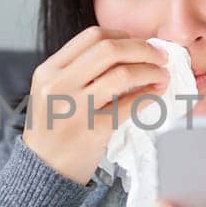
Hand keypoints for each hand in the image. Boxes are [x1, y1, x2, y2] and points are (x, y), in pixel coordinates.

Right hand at [21, 26, 168, 183]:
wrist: (43, 170)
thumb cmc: (53, 129)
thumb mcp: (51, 92)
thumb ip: (78, 70)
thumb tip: (126, 51)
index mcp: (49, 70)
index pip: (92, 36)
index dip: (123, 36)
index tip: (139, 44)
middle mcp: (59, 85)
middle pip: (109, 49)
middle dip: (142, 49)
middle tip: (160, 56)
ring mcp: (76, 108)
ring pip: (123, 74)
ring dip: (151, 71)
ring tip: (162, 75)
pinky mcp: (94, 130)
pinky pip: (130, 105)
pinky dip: (149, 95)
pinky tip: (156, 94)